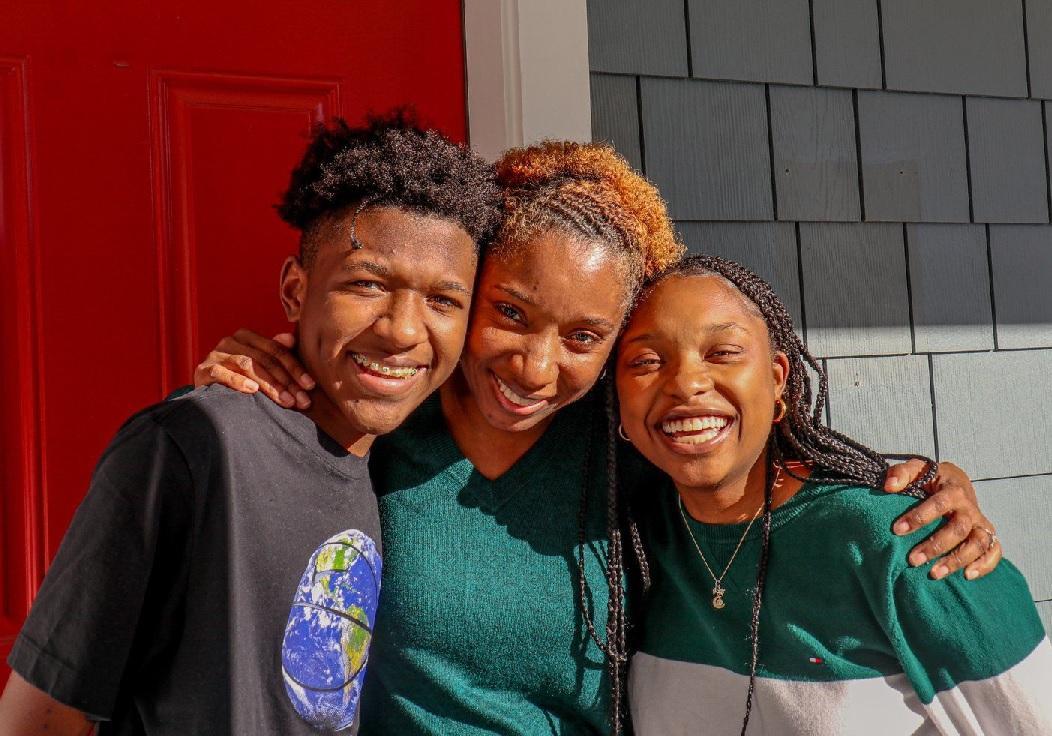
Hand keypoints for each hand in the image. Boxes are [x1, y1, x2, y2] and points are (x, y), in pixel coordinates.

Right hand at [193, 329, 312, 409]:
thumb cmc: (240, 375)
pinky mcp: (203, 369)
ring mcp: (215, 354)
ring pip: (248, 366)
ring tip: (285, 401)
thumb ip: (277, 351)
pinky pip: (221, 373)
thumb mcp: (261, 363)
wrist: (208, 388)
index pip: (276, 350)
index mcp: (247, 336)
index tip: (311, 386)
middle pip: (265, 360)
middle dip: (287, 382)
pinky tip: (252, 391)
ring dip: (270, 385)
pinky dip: (237, 381)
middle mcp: (230, 341)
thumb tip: (292, 339)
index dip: (296, 368)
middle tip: (301, 400)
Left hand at [884, 459, 1000, 580]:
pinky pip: (994, 551)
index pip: (939, 504)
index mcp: (953, 490)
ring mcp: (980, 523)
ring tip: (934, 573)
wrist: (955, 481)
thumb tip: (889, 486)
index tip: (897, 529)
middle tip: (912, 560)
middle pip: (959, 529)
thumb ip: (901, 474)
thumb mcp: (916, 469)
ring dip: (957, 560)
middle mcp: (970, 508)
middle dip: (935, 546)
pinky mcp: (987, 535)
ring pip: (978, 543)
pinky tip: (966, 576)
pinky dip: (985, 564)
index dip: (919, 517)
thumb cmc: (930, 478)